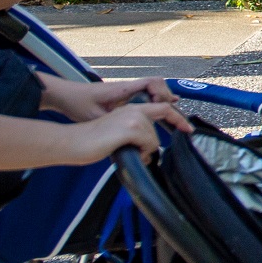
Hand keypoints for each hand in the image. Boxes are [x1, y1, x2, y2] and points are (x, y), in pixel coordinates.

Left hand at [37, 74, 175, 122]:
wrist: (65, 95)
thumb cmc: (77, 103)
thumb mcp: (94, 116)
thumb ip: (113, 122)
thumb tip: (132, 133)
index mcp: (124, 89)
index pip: (152, 83)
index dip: (163, 94)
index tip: (166, 107)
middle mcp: (129, 87)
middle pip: (158, 85)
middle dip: (168, 99)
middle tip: (175, 117)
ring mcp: (127, 91)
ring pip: (154, 90)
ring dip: (164, 100)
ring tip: (174, 116)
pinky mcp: (124, 96)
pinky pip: (146, 95)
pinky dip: (157, 101)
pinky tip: (165, 108)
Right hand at [64, 101, 190, 164]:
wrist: (72, 142)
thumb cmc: (91, 143)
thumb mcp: (117, 135)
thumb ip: (134, 135)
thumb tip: (148, 149)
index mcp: (131, 109)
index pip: (162, 108)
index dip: (177, 118)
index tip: (188, 129)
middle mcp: (134, 109)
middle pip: (157, 130)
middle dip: (153, 144)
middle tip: (140, 154)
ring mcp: (133, 117)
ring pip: (153, 139)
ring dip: (145, 150)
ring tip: (127, 153)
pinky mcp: (130, 128)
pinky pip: (149, 144)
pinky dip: (143, 153)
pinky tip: (129, 153)